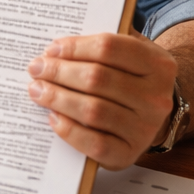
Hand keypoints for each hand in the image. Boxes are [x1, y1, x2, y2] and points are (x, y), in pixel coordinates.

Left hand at [26, 32, 177, 169]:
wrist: (153, 117)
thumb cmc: (130, 78)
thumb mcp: (129, 52)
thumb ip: (104, 40)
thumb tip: (61, 41)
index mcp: (157, 64)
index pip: (109, 47)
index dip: (74, 47)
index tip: (51, 50)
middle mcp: (156, 98)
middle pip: (97, 78)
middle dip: (59, 72)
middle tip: (36, 69)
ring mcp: (145, 129)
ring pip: (93, 110)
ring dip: (58, 98)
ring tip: (37, 90)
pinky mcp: (130, 154)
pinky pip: (95, 144)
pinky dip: (69, 130)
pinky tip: (53, 117)